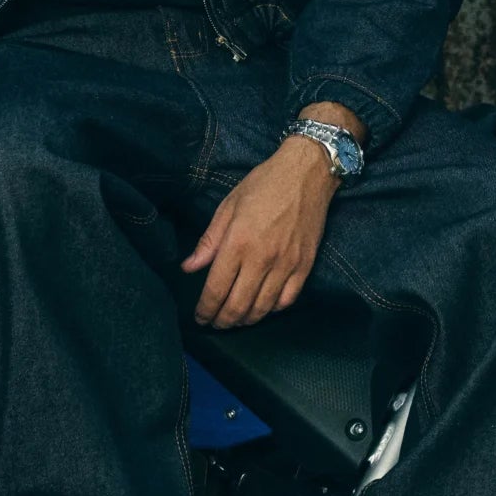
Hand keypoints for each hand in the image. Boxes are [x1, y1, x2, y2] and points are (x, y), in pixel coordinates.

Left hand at [182, 138, 337, 329]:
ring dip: (246, 320)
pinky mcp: (305, 266)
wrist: (306, 173)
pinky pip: (287, 300)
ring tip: (236, 320)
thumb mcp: (229, 206)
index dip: (205, 309)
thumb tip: (188, 267)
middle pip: (238, 305)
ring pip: (262, 308)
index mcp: (238, 242)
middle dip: (223, 320)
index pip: (216, 289)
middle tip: (215, 323)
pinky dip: (272, 309)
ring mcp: (286, 264)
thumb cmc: (263, 184)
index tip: (200, 317)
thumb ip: (209, 241)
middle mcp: (262, 258)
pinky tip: (263, 307)